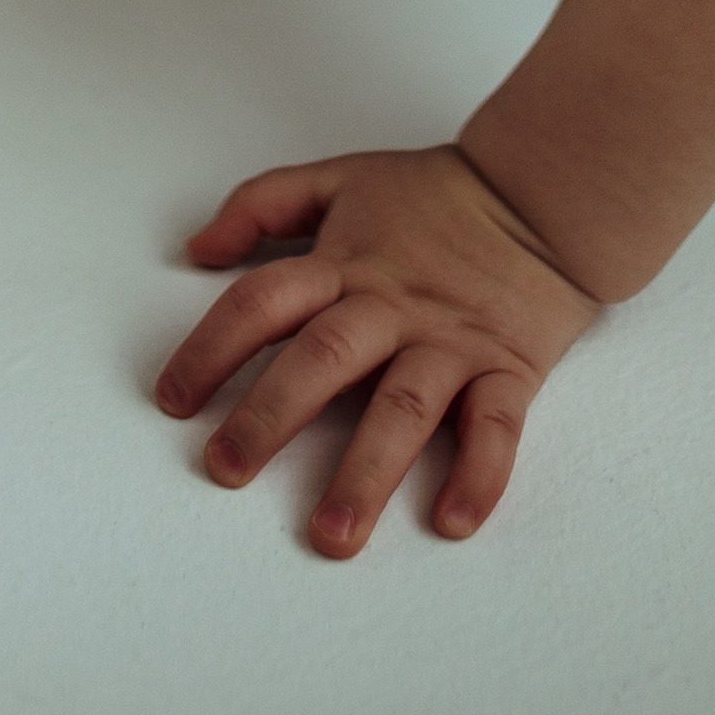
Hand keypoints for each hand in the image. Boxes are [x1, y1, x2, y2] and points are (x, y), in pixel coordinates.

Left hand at [156, 145, 598, 553]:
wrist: (542, 192)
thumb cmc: (435, 195)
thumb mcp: (341, 178)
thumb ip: (264, 203)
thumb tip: (196, 248)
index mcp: (346, 263)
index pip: (263, 301)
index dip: (211, 346)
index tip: (172, 399)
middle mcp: (392, 307)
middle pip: (322, 359)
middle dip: (270, 417)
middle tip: (225, 470)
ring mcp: (451, 342)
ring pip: (402, 409)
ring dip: (365, 473)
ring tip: (331, 535)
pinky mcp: (508, 370)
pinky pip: (496, 428)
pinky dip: (478, 475)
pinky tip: (450, 520)